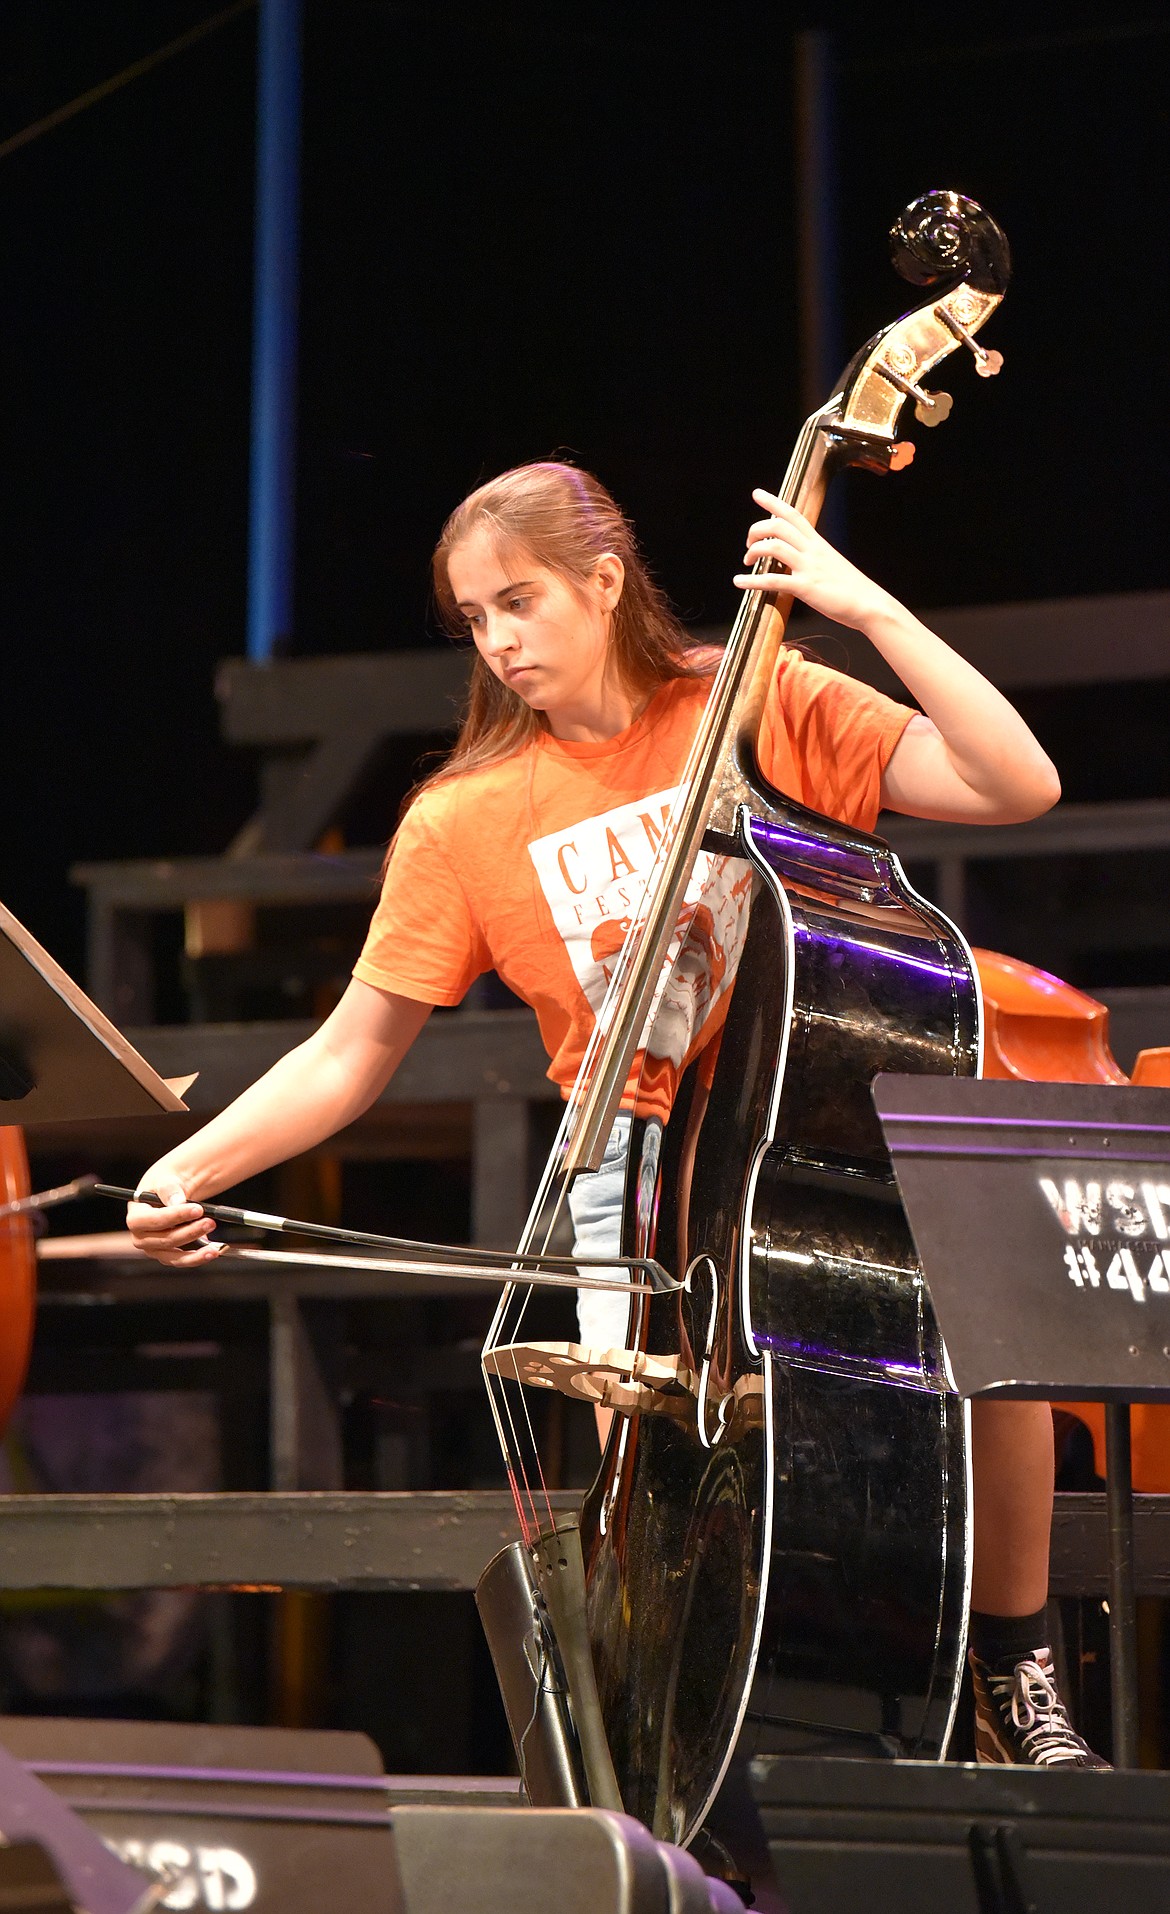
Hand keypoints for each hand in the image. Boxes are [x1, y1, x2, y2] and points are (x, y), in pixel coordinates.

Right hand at [128, 1165, 224, 1266]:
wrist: (169, 1194)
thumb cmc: (163, 1187)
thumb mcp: (165, 1181)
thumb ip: (169, 1190)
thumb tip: (178, 1202)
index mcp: (136, 1217)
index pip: (153, 1220)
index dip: (176, 1216)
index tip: (197, 1209)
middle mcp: (140, 1237)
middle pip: (166, 1240)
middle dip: (191, 1231)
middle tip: (210, 1222)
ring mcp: (153, 1249)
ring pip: (175, 1256)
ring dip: (197, 1252)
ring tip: (215, 1246)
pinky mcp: (167, 1256)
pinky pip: (183, 1261)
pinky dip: (199, 1258)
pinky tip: (213, 1251)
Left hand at [733, 489, 891, 630]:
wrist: (870, 604)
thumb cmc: (852, 589)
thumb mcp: (832, 564)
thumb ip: (814, 557)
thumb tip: (799, 559)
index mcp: (818, 543)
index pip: (793, 515)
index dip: (773, 502)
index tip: (757, 494)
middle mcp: (812, 551)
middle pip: (778, 526)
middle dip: (757, 529)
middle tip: (749, 543)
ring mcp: (808, 568)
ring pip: (773, 546)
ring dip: (753, 551)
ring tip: (747, 561)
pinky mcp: (805, 588)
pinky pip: (772, 580)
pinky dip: (751, 581)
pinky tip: (739, 582)